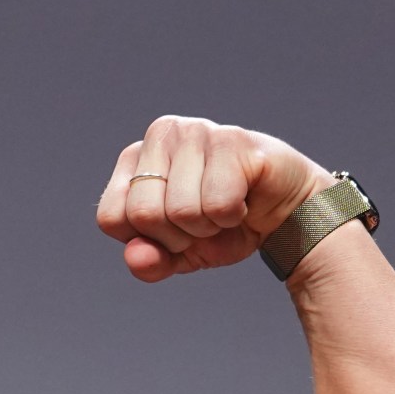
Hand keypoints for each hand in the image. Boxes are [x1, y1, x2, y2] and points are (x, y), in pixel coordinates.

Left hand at [96, 117, 333, 282]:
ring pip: (181, 211)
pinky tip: (243, 199)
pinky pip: (217, 204)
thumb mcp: (179, 254)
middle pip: (144, 215)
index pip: (111, 218)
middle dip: (178, 236)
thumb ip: (150, 261)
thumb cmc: (223, 227)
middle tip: (204, 222)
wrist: (283, 213)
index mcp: (134, 159)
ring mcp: (196, 131)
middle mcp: (160, 134)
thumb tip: (135, 257)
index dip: (146, 240)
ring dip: (209, 226)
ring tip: (224, 209)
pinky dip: (233, 216)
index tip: (173, 231)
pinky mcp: (231, 140)